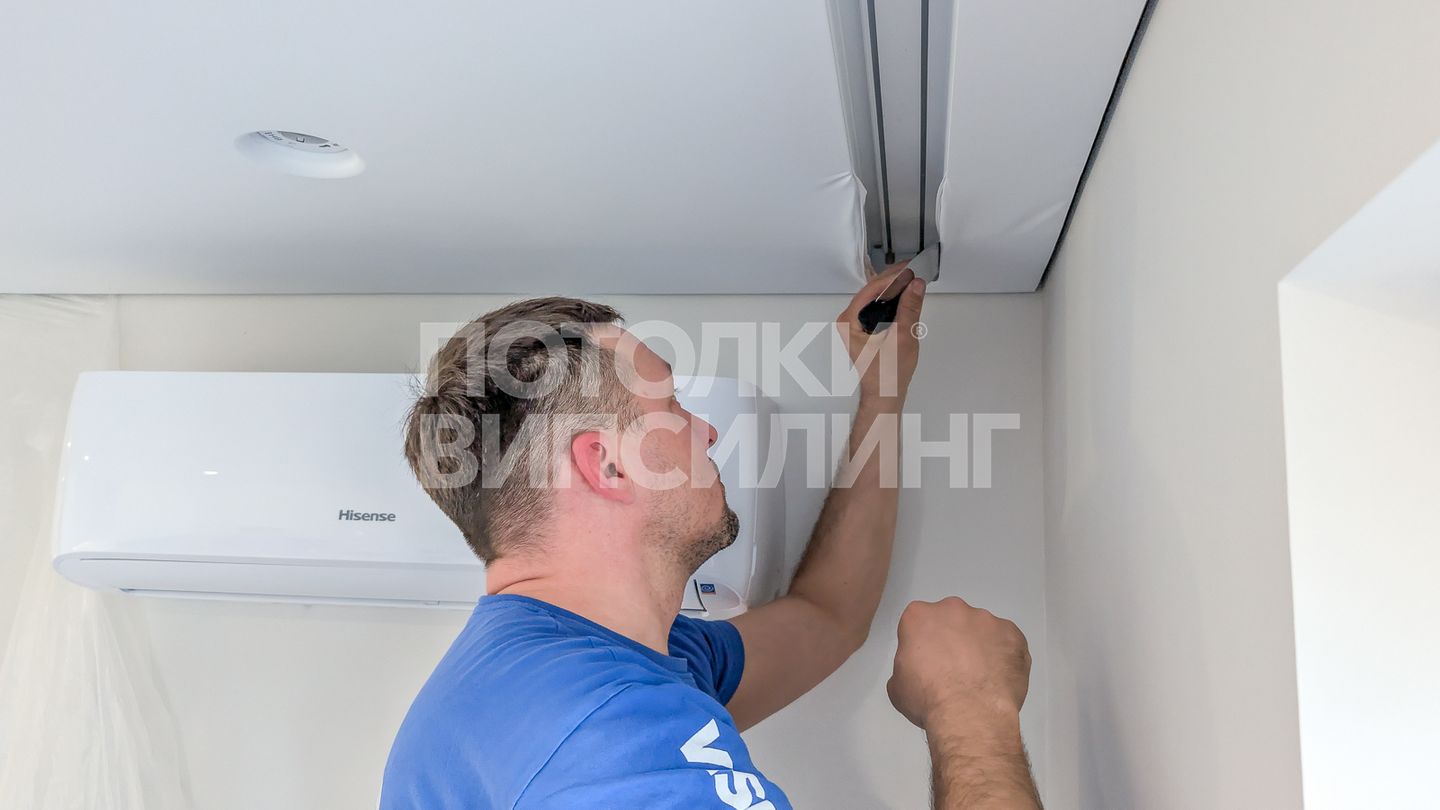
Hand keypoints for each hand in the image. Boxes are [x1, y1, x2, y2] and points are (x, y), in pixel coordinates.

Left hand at [836, 260, 925, 403]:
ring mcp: (856, 324)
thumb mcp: (903, 338)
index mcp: (850, 322)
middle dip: (894, 279)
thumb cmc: (887, 375)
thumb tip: (915, 286)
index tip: (910, 270)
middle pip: (872, 290)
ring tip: (912, 278)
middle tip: (914, 269)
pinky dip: (892, 298)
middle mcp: (849, 321)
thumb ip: (909, 309)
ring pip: (876, 297)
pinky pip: (878, 306)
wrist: (886, 394)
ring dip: (894, 287)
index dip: (892, 277)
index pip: (871, 289)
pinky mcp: (865, 328)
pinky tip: (905, 294)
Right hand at [887, 597, 1030, 747]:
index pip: (919, 624)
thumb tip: (918, 672)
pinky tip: (998, 678)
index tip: (928, 664)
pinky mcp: (1013, 634)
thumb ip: (906, 667)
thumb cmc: (928, 699)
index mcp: (919, 616)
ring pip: (981, 630)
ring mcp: (986, 620)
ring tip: (980, 679)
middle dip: (953, 640)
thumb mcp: (897, 686)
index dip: (924, 645)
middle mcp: (953, 609)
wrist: (969, 713)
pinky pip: (1007, 641)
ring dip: (980, 647)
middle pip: (952, 620)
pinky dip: (1004, 656)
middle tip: (954, 670)